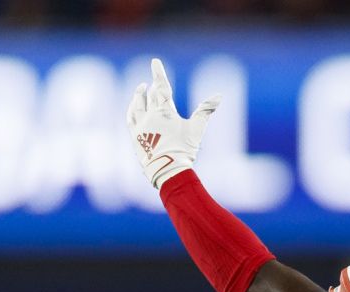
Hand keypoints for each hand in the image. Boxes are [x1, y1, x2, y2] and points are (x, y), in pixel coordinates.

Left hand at [126, 59, 220, 188]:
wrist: (166, 170)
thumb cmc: (183, 150)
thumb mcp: (197, 129)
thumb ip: (206, 110)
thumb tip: (219, 95)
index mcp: (164, 111)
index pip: (161, 87)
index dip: (158, 73)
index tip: (154, 61)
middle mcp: (149, 116)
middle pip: (149, 95)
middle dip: (152, 86)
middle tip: (152, 80)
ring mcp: (140, 127)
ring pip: (136, 105)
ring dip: (138, 96)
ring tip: (140, 89)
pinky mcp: (135, 137)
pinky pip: (130, 118)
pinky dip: (132, 110)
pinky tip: (132, 109)